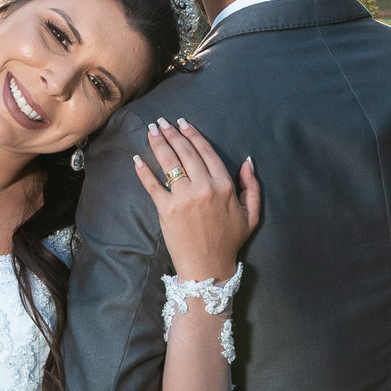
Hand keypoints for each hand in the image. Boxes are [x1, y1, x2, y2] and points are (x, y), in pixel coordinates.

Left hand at [133, 117, 260, 283]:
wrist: (208, 268)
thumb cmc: (230, 241)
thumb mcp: (251, 215)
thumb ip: (252, 187)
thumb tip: (248, 161)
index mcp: (225, 186)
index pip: (206, 152)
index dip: (193, 134)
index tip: (183, 123)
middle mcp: (204, 188)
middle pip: (185, 153)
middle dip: (172, 133)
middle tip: (162, 122)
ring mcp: (184, 198)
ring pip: (169, 163)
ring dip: (158, 143)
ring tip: (151, 130)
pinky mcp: (166, 210)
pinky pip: (152, 185)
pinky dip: (143, 171)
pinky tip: (137, 159)